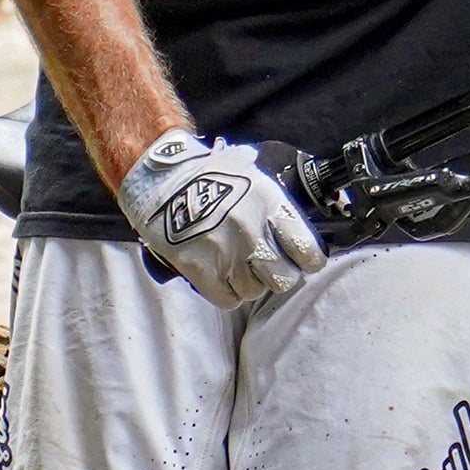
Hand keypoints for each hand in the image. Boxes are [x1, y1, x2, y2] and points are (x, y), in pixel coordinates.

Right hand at [114, 128, 325, 310]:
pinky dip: (227, 293)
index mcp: (268, 203)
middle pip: (284, 278)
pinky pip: (229, 300)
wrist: (160, 181)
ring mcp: (226, 253)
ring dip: (250, 283)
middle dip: (278, 274)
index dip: (310, 260)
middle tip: (268, 266)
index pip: (307, 248)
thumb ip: (273, 194)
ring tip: (237, 265)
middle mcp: (252, 231)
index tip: (305, 261)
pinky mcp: (201, 271)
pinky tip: (221, 276)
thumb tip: (298, 212)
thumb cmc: (206, 172)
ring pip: (255, 291)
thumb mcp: (248, 170)